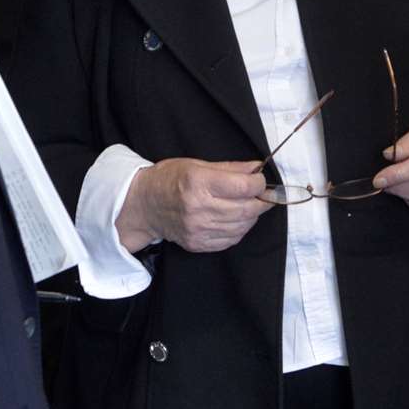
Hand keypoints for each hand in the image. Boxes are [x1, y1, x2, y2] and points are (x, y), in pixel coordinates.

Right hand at [115, 158, 270, 253]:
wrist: (145, 205)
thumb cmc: (170, 179)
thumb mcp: (198, 165)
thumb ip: (230, 168)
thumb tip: (256, 168)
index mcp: (199, 183)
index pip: (243, 187)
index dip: (259, 183)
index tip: (260, 180)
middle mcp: (199, 208)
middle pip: (246, 209)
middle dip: (262, 201)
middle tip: (264, 195)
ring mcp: (198, 229)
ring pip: (242, 226)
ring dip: (252, 216)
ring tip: (249, 206)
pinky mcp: (198, 244)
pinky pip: (230, 240)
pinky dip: (240, 230)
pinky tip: (236, 219)